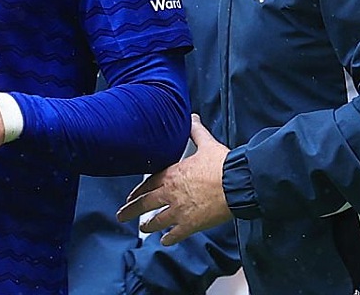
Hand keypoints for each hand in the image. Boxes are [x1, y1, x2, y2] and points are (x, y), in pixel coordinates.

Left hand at [117, 114, 231, 244]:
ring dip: (148, 226)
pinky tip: (165, 241)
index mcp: (172, 174)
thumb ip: (196, 132)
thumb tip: (192, 118)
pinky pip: (176, 234)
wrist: (236, 183)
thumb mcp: (207, 144)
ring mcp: (179, 210)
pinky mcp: (191, 224)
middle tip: (122, 216)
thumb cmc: (222, 164)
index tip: (132, 196)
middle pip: (145, 203)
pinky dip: (169, 239)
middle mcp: (170, 193)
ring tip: (143, 228)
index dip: (138, 191)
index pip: (148, 184)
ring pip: (157, 221)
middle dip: (131, 210)